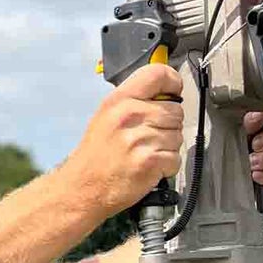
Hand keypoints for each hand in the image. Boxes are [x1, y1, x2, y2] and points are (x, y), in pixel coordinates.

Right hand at [72, 64, 183, 215]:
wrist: (84, 188)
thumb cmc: (96, 155)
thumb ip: (134, 101)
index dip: (173, 82)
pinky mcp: (150, 162)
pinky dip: (167, 166)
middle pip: (176, 110)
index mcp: (120, 100)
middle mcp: (130, 115)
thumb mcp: (107, 116)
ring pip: (178, 136)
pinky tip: (149, 167)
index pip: (158, 74)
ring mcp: (141, 139)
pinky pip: (175, 158)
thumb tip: (164, 92)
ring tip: (145, 153)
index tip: (173, 92)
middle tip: (149, 137)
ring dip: (168, 147)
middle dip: (169, 125)